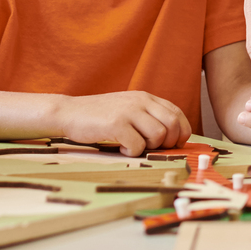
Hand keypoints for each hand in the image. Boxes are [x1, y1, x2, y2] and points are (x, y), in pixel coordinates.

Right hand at [56, 91, 191, 156]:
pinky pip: (137, 145)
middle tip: (153, 148)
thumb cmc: (99, 115)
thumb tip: (172, 138)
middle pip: (173, 124)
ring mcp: (128, 111)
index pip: (177, 113)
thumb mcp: (128, 108)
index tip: (174, 144)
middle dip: (169, 143)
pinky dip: (132, 152)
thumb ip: (147, 116)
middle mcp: (140, 101)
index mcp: (145, 97)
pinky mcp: (116, 124)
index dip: (182, 132)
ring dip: (149, 147)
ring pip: (159, 135)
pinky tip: (120, 148)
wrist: (69, 112)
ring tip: (133, 146)